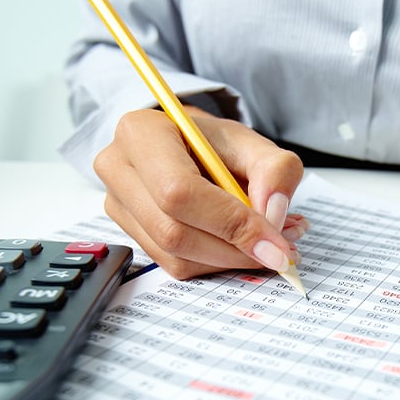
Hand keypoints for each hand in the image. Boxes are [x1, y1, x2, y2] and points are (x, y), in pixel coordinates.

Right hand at [93, 107, 308, 278]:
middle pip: (174, 232)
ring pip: (176, 256)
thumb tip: (273, 214)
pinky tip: (243, 245)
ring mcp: (119, 206)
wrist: (188, 147)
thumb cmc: (214, 144)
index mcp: (141, 134)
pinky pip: (177, 265)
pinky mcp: (132, 235)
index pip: (179, 192)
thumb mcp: (252, 143)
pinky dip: (218, 262)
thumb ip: (275, 170)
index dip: (231, 224)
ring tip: (270, 241)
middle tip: (282, 249)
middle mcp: (118, 169)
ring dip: (231, 259)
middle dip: (235, 249)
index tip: (276, 244)